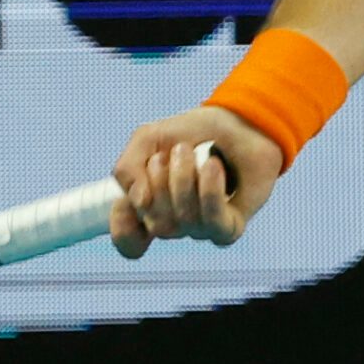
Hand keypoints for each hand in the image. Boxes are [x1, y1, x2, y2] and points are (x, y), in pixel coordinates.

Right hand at [107, 106, 284, 258]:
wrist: (240, 122)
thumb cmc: (194, 133)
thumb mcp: (148, 140)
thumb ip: (127, 168)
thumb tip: (137, 201)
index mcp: (152, 208)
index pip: (131, 242)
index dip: (123, 229)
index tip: (126, 201)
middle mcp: (175, 223)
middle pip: (156, 225)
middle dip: (160, 180)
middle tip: (175, 151)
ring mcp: (203, 228)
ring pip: (183, 221)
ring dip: (184, 177)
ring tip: (193, 151)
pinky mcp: (229, 227)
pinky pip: (212, 220)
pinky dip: (209, 189)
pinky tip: (213, 165)